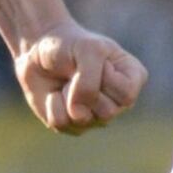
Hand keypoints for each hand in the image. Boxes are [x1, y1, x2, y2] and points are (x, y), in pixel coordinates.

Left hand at [12, 25, 147, 133]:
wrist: (40, 50)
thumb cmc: (71, 46)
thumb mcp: (88, 49)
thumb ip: (89, 78)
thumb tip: (77, 113)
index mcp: (133, 79)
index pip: (126, 94)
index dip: (106, 77)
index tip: (98, 60)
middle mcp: (118, 103)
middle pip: (108, 112)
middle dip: (85, 88)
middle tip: (78, 71)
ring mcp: (96, 117)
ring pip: (84, 120)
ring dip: (68, 95)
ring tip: (68, 82)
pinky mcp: (72, 126)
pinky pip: (61, 123)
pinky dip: (52, 104)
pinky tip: (55, 94)